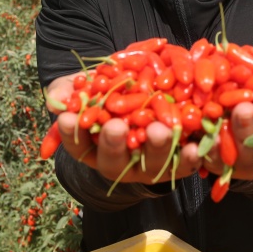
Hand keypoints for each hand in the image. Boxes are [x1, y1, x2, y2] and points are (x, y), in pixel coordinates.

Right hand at [44, 73, 201, 184]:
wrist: (149, 93)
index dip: (71, 132)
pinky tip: (195, 147)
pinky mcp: (176, 164)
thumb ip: (70, 90)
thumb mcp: (89, 85)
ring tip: (158, 130)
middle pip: (113, 160)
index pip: (77, 143)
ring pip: (151, 163)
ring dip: (155, 147)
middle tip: (116, 126)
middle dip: (114, 143)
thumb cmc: (111, 89)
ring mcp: (147, 166)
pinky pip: (184, 165)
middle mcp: (119, 162)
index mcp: (93, 147)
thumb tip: (57, 100)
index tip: (68, 117)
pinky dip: (190, 158)